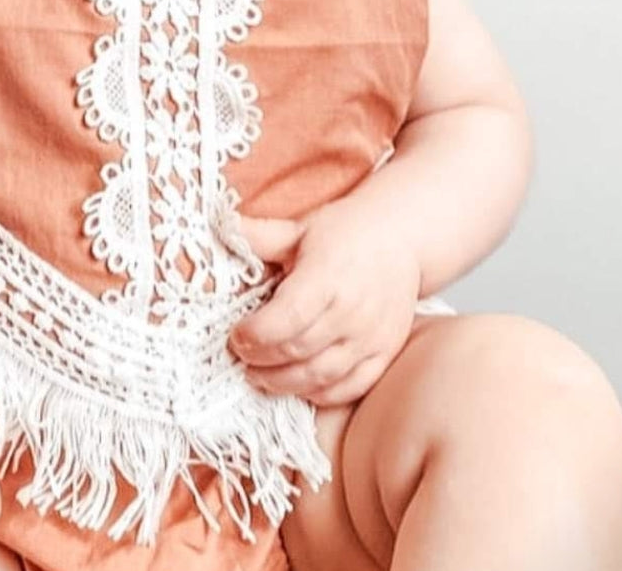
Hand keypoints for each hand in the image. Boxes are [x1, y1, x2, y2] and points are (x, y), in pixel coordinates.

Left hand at [228, 201, 420, 407]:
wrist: (402, 239)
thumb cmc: (345, 232)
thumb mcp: (299, 228)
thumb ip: (259, 235)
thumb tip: (219, 227)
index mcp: (327, 276)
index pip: (287, 318)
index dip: (256, 334)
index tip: (236, 335)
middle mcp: (352, 310)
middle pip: (299, 351)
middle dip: (262, 361)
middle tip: (242, 358)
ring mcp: (371, 336)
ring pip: (321, 376)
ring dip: (284, 383)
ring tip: (260, 376)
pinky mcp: (385, 353)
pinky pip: (350, 387)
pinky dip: (320, 394)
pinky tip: (298, 385)